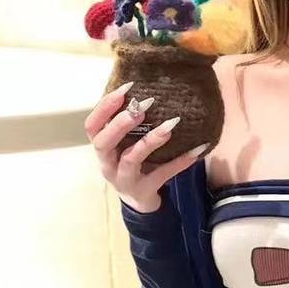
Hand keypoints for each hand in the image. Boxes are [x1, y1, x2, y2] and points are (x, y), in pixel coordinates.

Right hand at [84, 82, 207, 212]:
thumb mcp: (125, 144)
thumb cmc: (131, 163)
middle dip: (120, 124)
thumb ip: (128, 123)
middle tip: (141, 106)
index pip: (92, 126)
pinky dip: (179, 162)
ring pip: (131, 160)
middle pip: (103, 143)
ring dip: (149, 141)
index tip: (125, 88)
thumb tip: (148, 88)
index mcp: (102, 148)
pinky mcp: (144, 191)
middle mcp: (107, 164)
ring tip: (169, 126)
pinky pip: (162, 175)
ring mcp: (124, 180)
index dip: (105, 107)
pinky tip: (197, 149)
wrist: (138, 200)